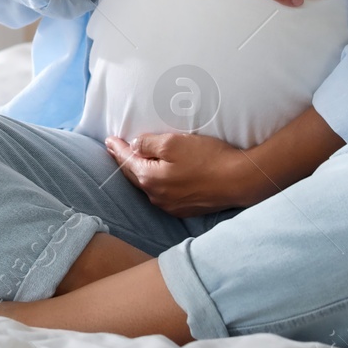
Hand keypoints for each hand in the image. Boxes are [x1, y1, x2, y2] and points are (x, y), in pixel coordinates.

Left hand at [103, 131, 253, 216]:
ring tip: (135, 160)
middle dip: (124, 161)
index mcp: (150, 179)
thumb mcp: (173, 142)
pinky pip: (163, 193)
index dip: (117, 148)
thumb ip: (148, 143)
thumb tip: (134, 146)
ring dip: (141, 172)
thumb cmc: (207, 158)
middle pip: (134, 176)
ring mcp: (171, 205)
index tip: (108, 140)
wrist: (239, 180)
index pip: (126, 161)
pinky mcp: (185, 208)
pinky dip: (157, 181)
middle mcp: (157, 196)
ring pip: (149, 185)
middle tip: (115, 149)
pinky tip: (160, 175)